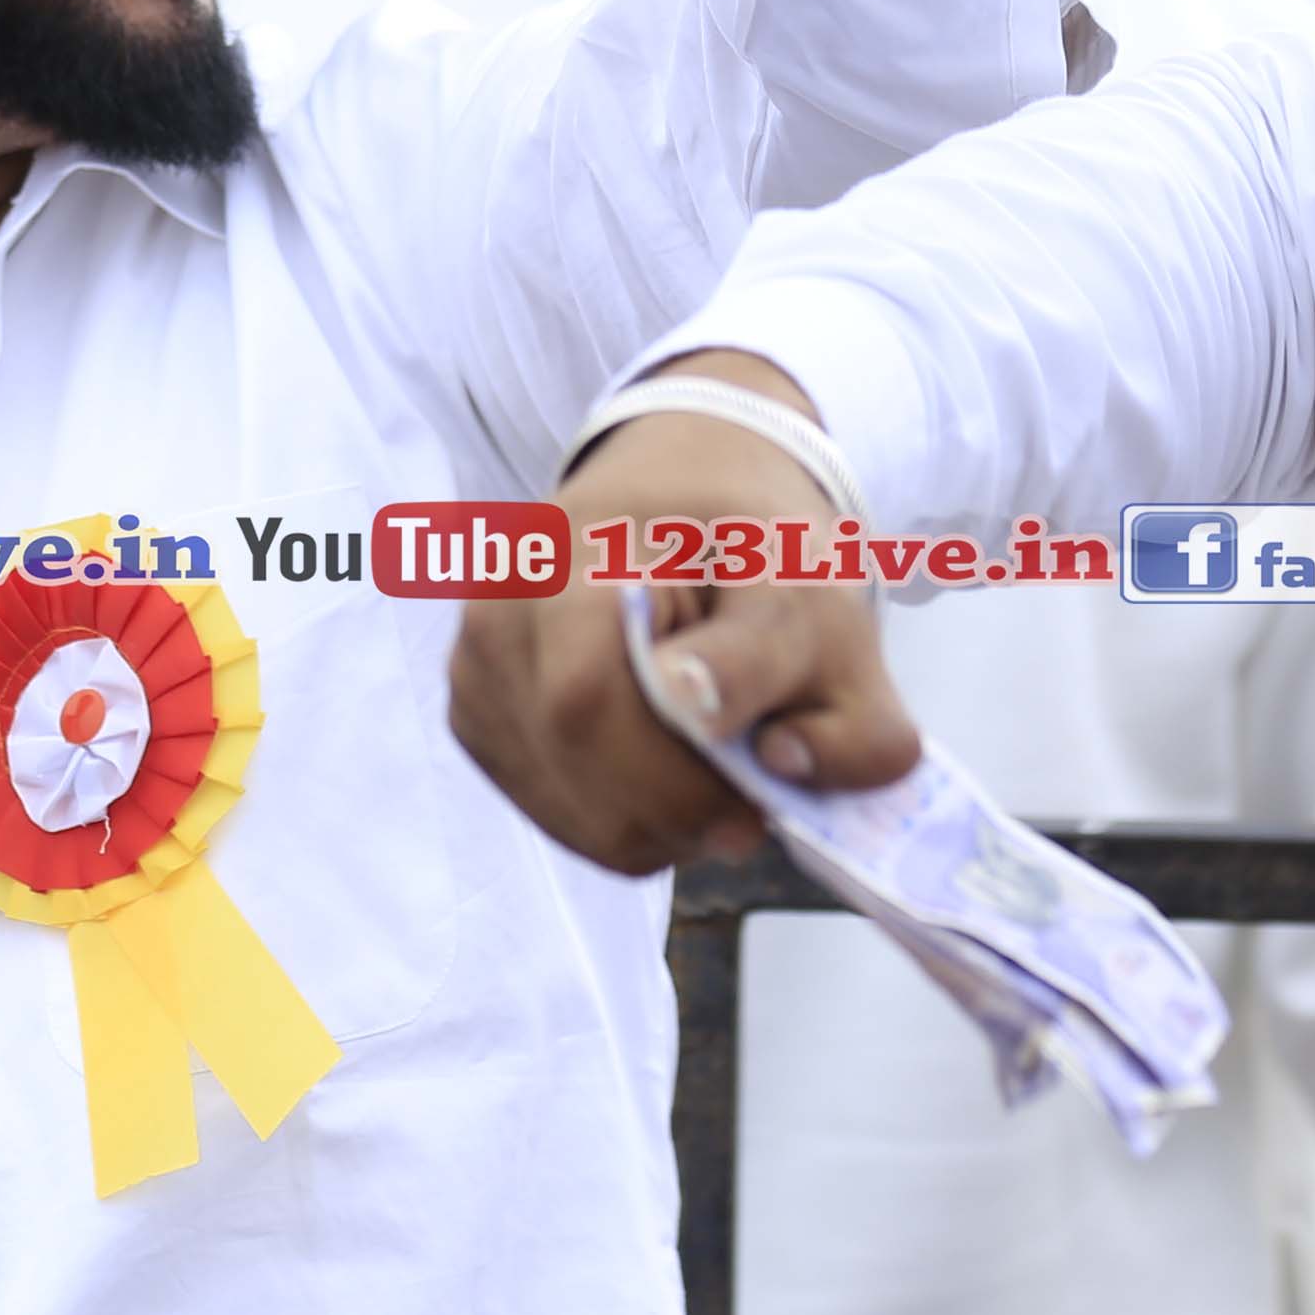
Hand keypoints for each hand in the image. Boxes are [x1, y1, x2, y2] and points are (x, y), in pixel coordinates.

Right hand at [442, 353, 920, 874]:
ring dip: (644, 822)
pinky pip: (542, 800)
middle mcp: (506, 597)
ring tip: (706, 782)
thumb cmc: (756, 555)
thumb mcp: (831, 614)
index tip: (756, 814)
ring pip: (555, 796)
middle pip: (567, 752)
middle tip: (743, 818)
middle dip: (668, 810)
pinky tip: (656, 773)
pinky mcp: (471, 705)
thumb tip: (781, 764)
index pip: (590, 701)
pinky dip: (610, 816)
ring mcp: (474, 653)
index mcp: (580, 549)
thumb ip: (843, 709)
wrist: (682, 492)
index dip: (675, 786)